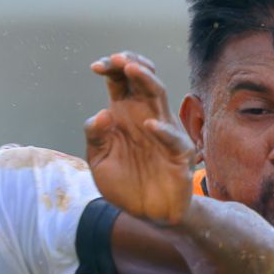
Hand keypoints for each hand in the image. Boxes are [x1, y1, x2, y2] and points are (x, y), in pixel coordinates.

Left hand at [84, 52, 195, 226]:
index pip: (120, 80)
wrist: (146, 214)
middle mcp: (144, 115)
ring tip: (132, 70)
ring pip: (159, 96)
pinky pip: (173, 138)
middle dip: (131, 64)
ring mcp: (163, 131)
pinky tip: (149, 126)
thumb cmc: (124, 184)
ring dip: (147, 80)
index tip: (96, 67)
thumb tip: (102, 115)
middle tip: (118, 59)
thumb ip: (95, 137)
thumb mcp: (99, 162)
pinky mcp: (178, 153)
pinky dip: (162, 131)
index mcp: (124, 113)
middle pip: (142, 79)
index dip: (111, 68)